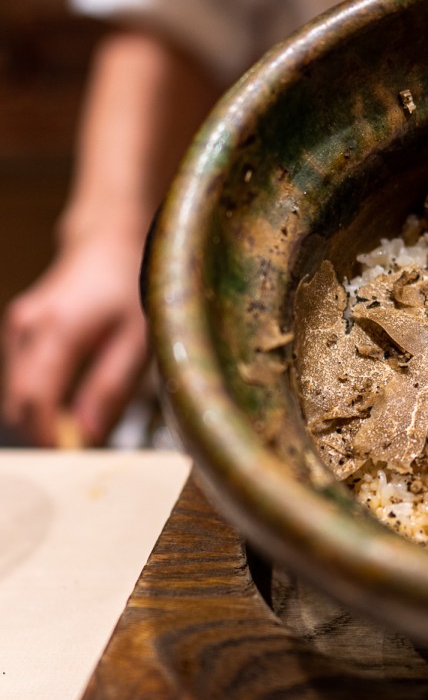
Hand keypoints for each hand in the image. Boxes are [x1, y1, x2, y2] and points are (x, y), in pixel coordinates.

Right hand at [2, 229, 149, 446]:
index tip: (69, 458)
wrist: (110, 241)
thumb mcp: (137, 338)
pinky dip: (42, 393)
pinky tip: (72, 397)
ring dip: (42, 412)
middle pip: (18, 401)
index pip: (35, 400)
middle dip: (42, 429)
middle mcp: (27, 329)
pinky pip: (23, 374)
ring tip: (81, 422)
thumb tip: (87, 434)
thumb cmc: (131, 285)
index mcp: (57, 331)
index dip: (47, 436)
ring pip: (18, 390)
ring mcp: (18, 327)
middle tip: (78, 448)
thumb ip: (111, 386)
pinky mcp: (20, 329)